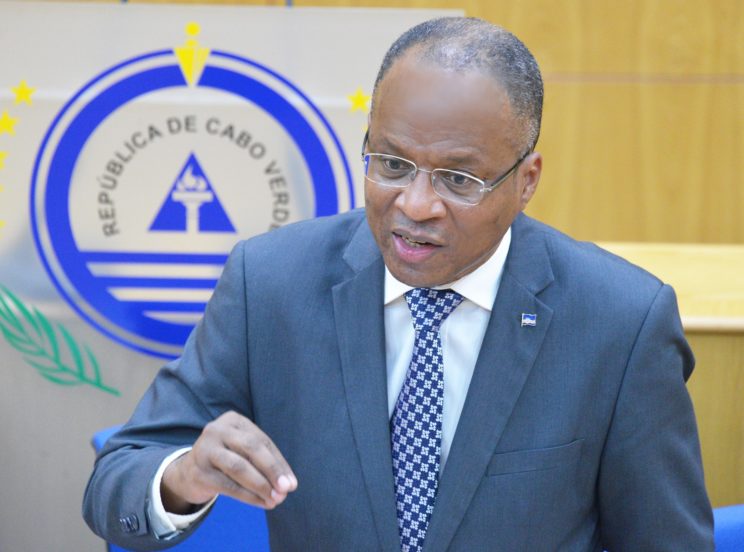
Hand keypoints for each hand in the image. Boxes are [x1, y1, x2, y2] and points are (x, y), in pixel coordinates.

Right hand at [161, 411, 297, 513]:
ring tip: (275, 500)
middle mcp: (217, 430)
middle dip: (272, 470)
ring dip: (261, 485)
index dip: (279, 463)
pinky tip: (261, 503)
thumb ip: (266, 463)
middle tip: (286, 490)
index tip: (292, 483)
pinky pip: (228, 485)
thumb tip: (288, 484)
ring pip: (239, 467)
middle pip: (251, 448)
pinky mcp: (199, 471)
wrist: (189, 473)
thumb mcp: (244, 453)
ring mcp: (205, 449)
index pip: (262, 441)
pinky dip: (248, 496)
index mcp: (233, 420)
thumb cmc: (227, 460)